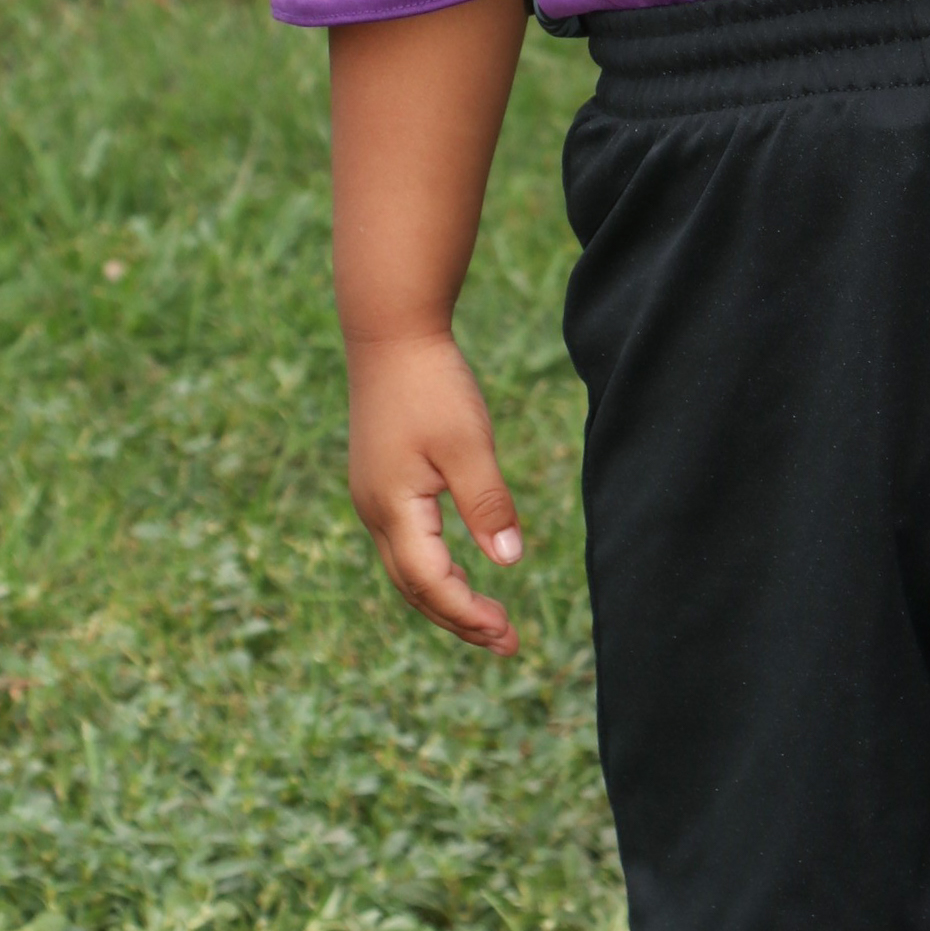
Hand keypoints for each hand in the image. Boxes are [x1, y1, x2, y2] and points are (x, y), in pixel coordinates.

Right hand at [347, 330, 523, 654]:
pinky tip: (461, 570)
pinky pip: (405, 546)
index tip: (508, 634)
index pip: (431, 583)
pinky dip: (434, 570)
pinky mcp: (381, 484)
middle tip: (507, 643)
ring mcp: (374, 499)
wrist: (390, 335)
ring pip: (407, 570)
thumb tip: (508, 561)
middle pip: (415, 588)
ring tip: (489, 620)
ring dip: (447, 598)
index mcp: (393, 509)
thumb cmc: (432, 385)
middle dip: (459, 620)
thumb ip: (487, 503)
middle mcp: (375, 513)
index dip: (468, 613)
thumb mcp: (468, 443)